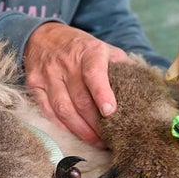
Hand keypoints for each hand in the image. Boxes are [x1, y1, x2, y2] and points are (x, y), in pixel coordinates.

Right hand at [23, 22, 132, 147]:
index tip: (110, 111)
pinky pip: (47, 110)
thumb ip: (122, 65)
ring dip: (80, 129)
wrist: (43, 36)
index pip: (94, 74)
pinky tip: (74, 134)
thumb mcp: (103, 48)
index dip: (102, 93)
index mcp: (89, 52)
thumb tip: (145, 85)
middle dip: (95, 123)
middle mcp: (66, 63)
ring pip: (63, 108)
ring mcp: (48, 74)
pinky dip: (61, 125)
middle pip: (80, 99)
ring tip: (95, 141)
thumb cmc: (81, 48)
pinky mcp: (34, 85)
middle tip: (110, 138)